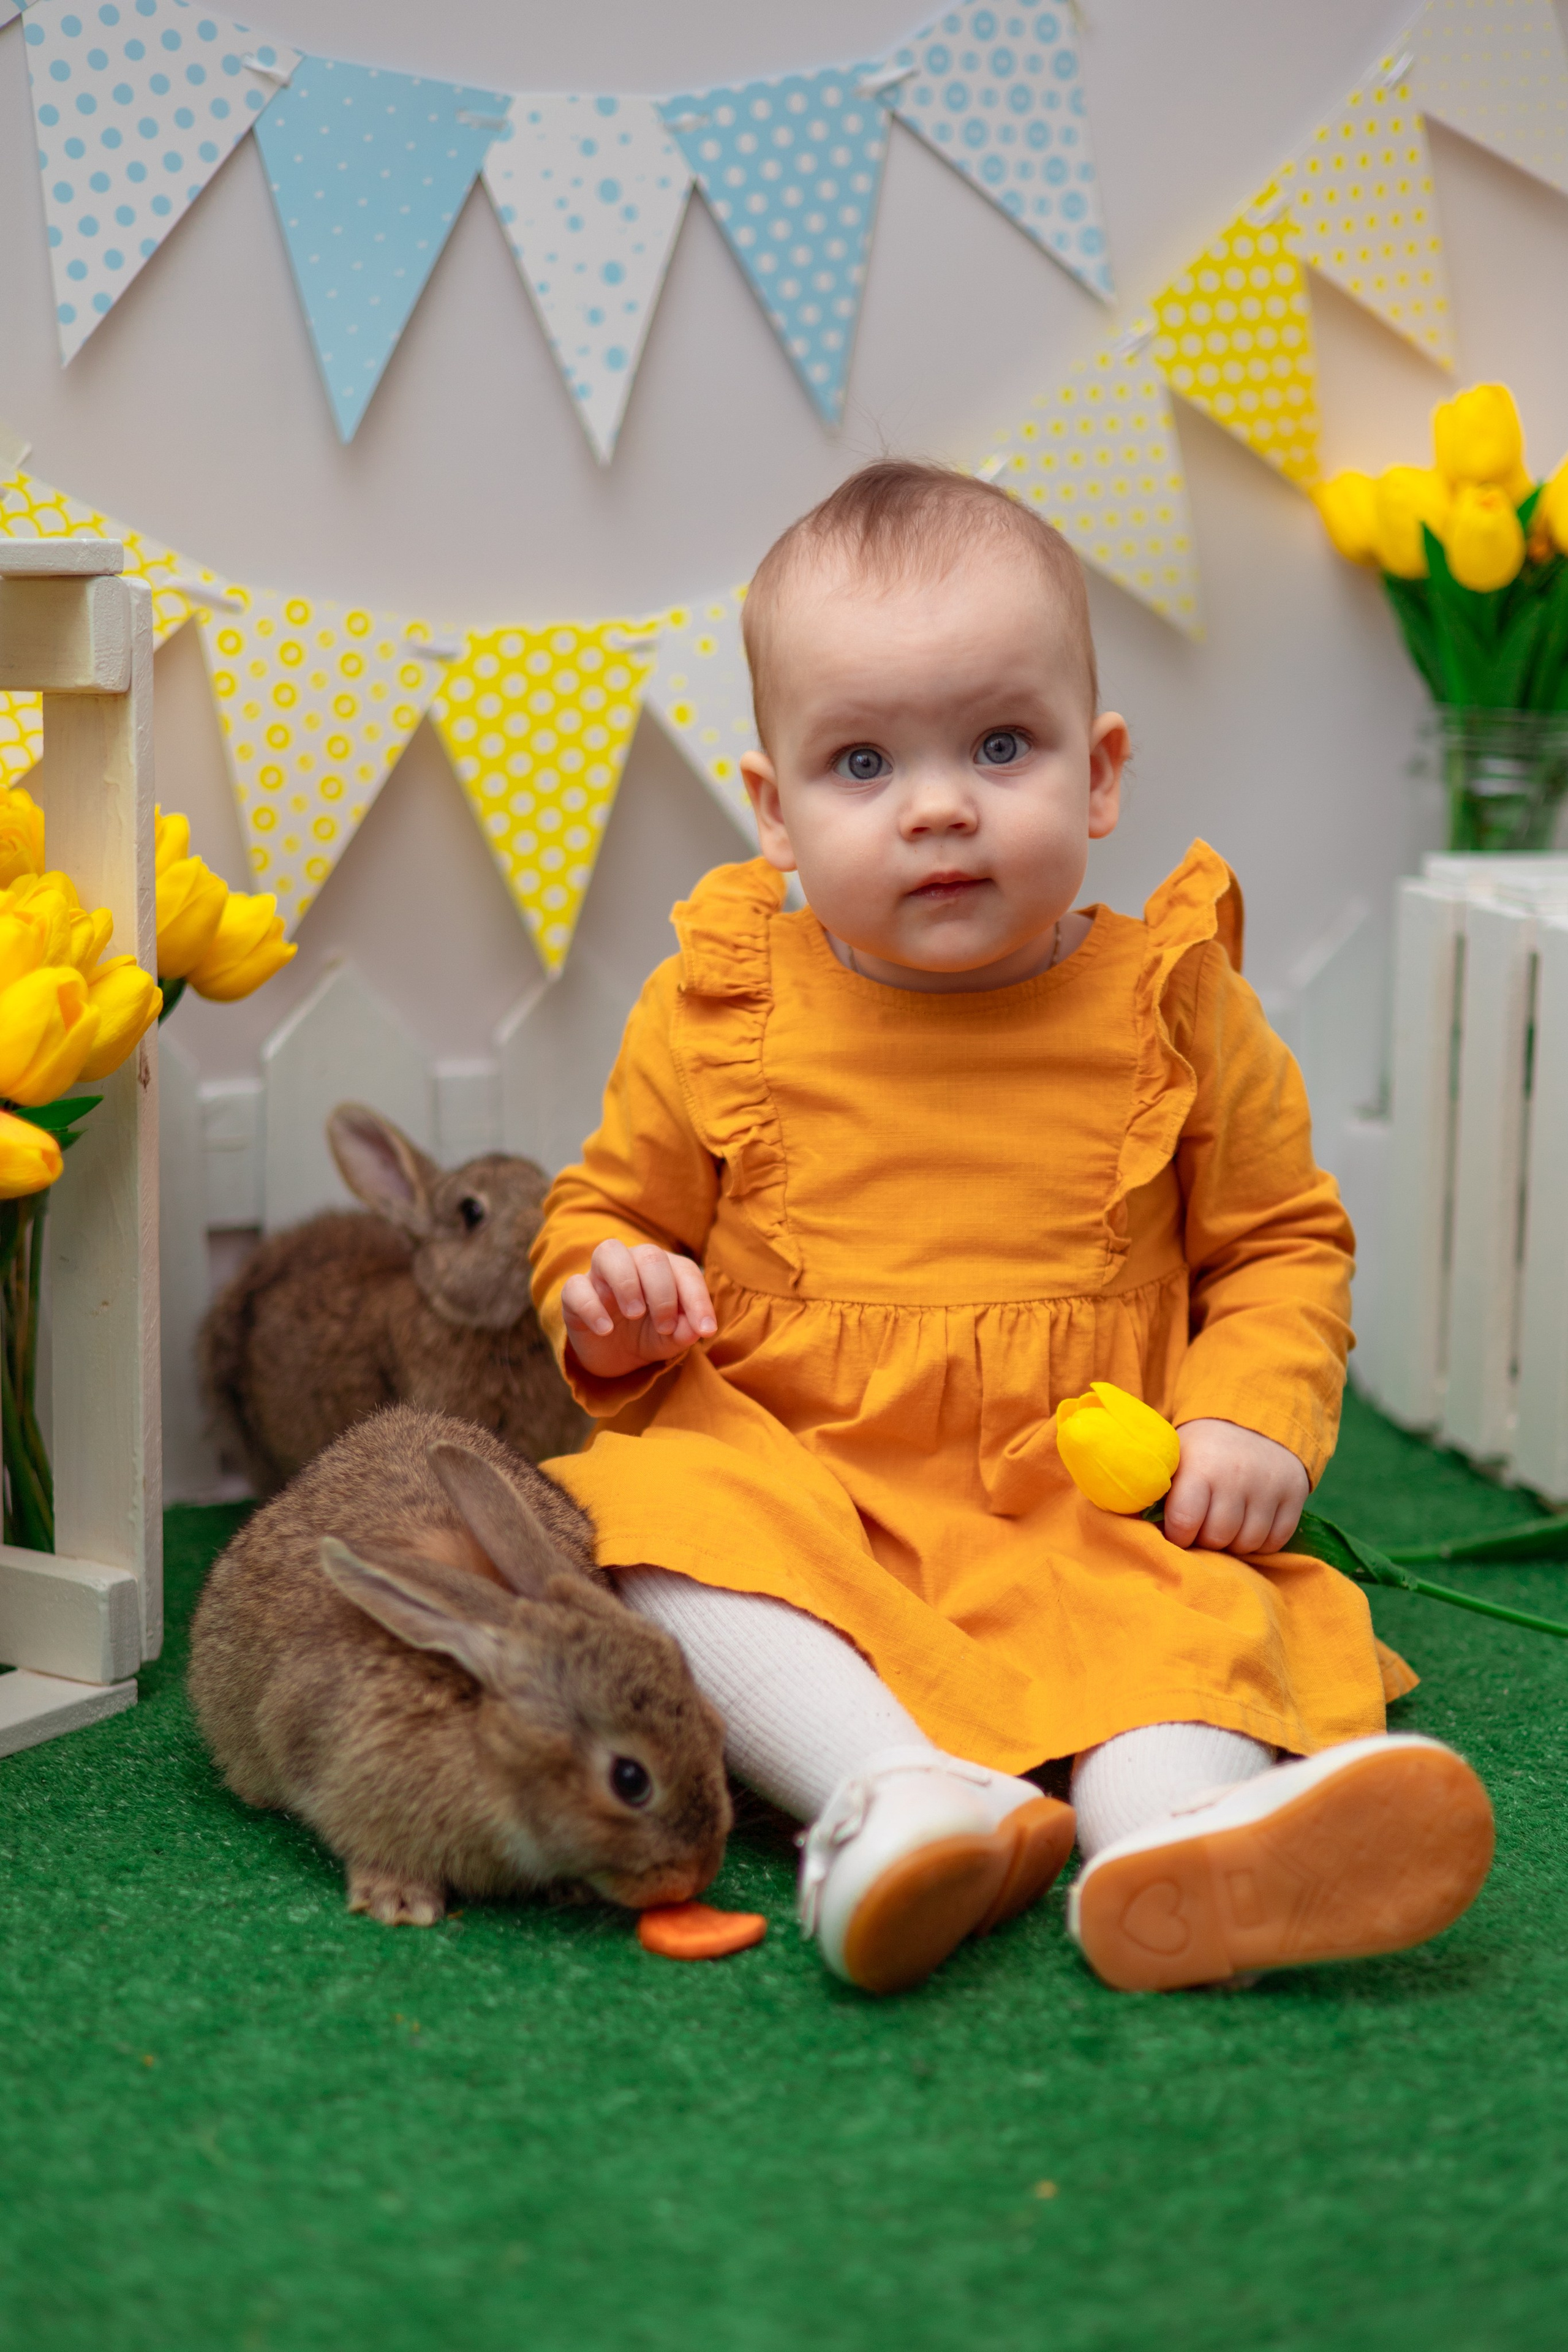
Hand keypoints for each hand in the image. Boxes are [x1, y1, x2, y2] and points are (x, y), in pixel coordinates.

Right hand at [560, 1240, 716, 1382]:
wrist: (612, 1355)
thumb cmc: (648, 1335)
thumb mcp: (671, 1339)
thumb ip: (686, 1331)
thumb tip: (698, 1329)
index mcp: (664, 1269)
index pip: (684, 1270)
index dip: (698, 1299)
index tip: (706, 1330)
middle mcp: (633, 1264)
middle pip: (649, 1255)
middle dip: (662, 1292)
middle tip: (664, 1326)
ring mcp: (600, 1276)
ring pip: (609, 1251)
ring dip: (627, 1282)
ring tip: (635, 1314)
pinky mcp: (575, 1295)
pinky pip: (576, 1286)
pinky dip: (592, 1306)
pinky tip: (605, 1329)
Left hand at [1163, 1418, 1308, 1556]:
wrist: (1253, 1422)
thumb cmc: (1203, 1449)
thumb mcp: (1177, 1458)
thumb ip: (1161, 1490)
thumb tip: (1140, 1524)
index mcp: (1201, 1468)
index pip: (1184, 1523)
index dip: (1178, 1536)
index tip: (1177, 1531)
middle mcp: (1237, 1478)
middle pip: (1218, 1538)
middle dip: (1205, 1540)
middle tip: (1202, 1528)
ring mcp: (1269, 1488)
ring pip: (1248, 1543)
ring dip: (1233, 1543)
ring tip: (1224, 1525)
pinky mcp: (1294, 1495)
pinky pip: (1275, 1541)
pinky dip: (1260, 1541)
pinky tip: (1248, 1524)